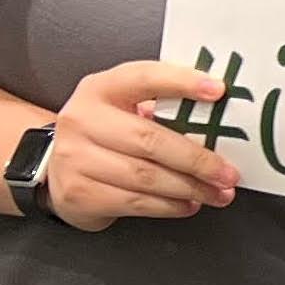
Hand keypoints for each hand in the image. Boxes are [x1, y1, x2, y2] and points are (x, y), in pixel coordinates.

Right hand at [40, 61, 240, 231]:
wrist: (55, 170)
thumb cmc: (105, 136)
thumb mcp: (123, 110)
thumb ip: (162, 108)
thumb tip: (219, 121)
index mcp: (100, 89)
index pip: (143, 78)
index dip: (182, 82)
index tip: (218, 91)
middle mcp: (82, 119)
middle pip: (150, 140)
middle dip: (198, 160)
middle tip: (228, 173)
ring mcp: (75, 158)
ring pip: (146, 177)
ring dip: (190, 188)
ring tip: (217, 193)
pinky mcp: (79, 193)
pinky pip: (135, 202)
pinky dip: (169, 206)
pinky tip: (188, 204)